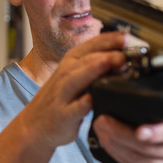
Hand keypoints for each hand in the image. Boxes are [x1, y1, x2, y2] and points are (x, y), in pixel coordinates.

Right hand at [18, 32, 128, 148]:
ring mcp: (63, 94)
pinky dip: (82, 104)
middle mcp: (67, 73)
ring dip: (95, 69)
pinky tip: (92, 100)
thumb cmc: (62, 98)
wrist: (35, 124)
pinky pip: (73, 108)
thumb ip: (99, 66)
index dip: (111, 40)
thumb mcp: (77, 75)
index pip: (93, 44)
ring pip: (77, 79)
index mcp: (73, 61)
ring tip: (113, 64)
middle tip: (125, 55)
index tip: (128, 37)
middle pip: (87, 59)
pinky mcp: (63, 115)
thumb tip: (128, 59)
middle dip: (107, 55)